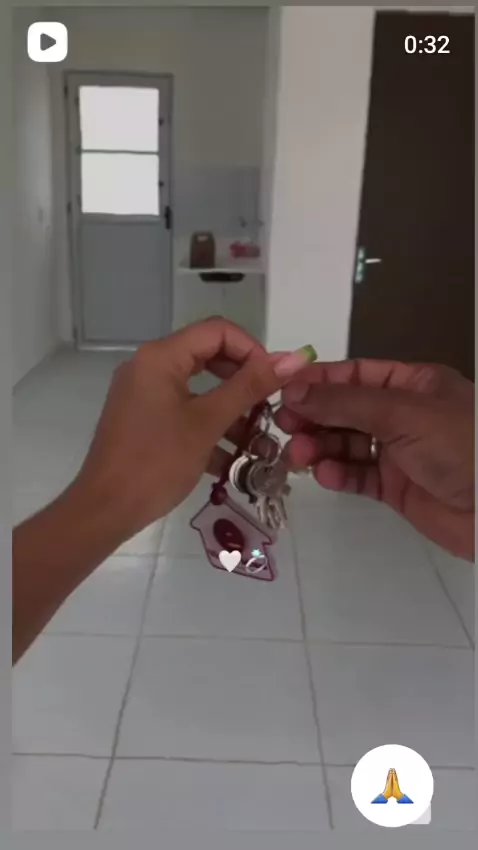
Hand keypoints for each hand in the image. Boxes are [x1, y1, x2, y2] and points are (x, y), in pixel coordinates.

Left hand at [73, 317, 315, 542]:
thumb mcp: (208, 422)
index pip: (218, 331)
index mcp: (161, 356)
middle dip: (243, 380)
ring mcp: (143, 393)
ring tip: (257, 439)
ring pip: (198, 387)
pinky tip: (231, 458)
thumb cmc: (157, 461)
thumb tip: (294, 358)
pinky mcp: (143, 419)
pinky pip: (183, 409)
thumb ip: (250, 387)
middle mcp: (149, 366)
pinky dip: (208, 425)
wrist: (105, 508)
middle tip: (269, 407)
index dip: (252, 350)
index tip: (275, 381)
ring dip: (230, 409)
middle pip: (208, 356)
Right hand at [275, 359, 473, 560]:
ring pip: (348, 444)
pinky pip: (358, 475)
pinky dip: (339, 474)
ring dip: (320, 447)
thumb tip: (294, 390)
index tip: (285, 391)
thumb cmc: (460, 447)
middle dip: (315, 417)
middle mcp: (405, 414)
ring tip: (298, 455)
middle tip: (283, 426)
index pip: (357, 374)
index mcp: (415, 384)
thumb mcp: (403, 413)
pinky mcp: (396, 487)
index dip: (321, 381)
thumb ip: (345, 403)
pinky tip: (324, 474)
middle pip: (347, 409)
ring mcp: (400, 452)